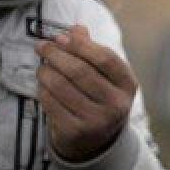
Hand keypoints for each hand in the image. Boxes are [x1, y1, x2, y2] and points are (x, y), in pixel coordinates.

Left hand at [35, 25, 136, 162]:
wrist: (97, 140)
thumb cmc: (100, 97)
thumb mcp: (105, 76)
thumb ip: (92, 51)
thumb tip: (77, 29)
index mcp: (128, 85)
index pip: (105, 58)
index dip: (81, 45)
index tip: (61, 37)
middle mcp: (116, 105)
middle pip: (80, 71)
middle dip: (56, 54)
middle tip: (42, 46)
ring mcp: (96, 120)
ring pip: (61, 86)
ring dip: (45, 71)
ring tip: (42, 67)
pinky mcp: (75, 131)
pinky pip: (50, 103)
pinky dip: (42, 89)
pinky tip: (43, 85)